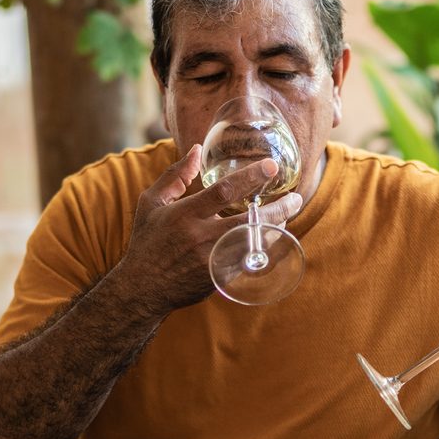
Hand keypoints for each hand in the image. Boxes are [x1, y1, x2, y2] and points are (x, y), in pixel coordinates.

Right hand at [114, 145, 304, 313]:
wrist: (143, 288)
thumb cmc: (148, 241)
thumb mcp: (151, 203)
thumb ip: (175, 175)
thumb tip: (198, 150)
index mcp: (185, 215)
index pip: (223, 192)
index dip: (250, 177)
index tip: (272, 166)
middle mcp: (201, 238)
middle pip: (248, 221)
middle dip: (277, 209)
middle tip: (295, 197)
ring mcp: (212, 261)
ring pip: (254, 243)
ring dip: (275, 228)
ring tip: (287, 214)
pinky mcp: (220, 278)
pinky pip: (250, 261)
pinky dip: (264, 247)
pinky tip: (274, 235)